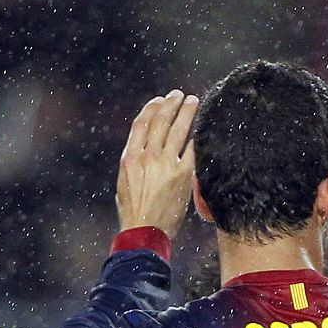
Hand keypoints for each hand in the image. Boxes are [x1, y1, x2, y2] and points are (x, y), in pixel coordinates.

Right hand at [116, 90, 197, 238]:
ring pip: (177, 129)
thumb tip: (143, 149)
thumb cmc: (134, 212)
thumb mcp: (125, 183)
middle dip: (171, 103)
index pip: (141, 124)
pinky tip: (202, 129)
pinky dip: (196, 137)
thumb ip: (134, 163)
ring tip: (193, 102)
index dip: (151, 108)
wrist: (144, 232)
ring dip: (187, 112)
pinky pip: (192, 149)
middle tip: (179, 95)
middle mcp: (147, 157)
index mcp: (130, 157)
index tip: (159, 100)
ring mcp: (165, 164)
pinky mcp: (182, 175)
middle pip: (160, 120)